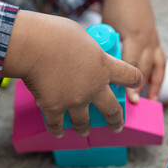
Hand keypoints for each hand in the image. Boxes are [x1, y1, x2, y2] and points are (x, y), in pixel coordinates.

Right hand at [2, 10, 141, 137]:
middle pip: (112, 109)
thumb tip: (85, 54)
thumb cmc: (55, 34)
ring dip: (84, 128)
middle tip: (117, 127)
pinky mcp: (55, 108)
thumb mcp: (83, 36)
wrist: (32, 46)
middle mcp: (94, 88)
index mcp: (104, 67)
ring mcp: (75, 101)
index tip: (135, 83)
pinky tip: (59, 133)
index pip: (130, 76)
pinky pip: (57, 124)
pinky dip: (57, 129)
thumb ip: (89, 51)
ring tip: (84, 131)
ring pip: (84, 122)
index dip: (135, 79)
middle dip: (115, 120)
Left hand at [102, 0, 165, 102]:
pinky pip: (160, 60)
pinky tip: (155, 86)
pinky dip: (158, 75)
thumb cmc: (114, 9)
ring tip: (152, 100)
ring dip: (156, 84)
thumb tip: (102, 70)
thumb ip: (108, 47)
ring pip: (158, 66)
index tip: (128, 99)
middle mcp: (148, 40)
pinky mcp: (155, 40)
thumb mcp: (108, 28)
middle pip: (145, 69)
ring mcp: (154, 40)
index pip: (133, 66)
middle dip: (141, 88)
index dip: (131, 84)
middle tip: (134, 104)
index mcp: (135, 37)